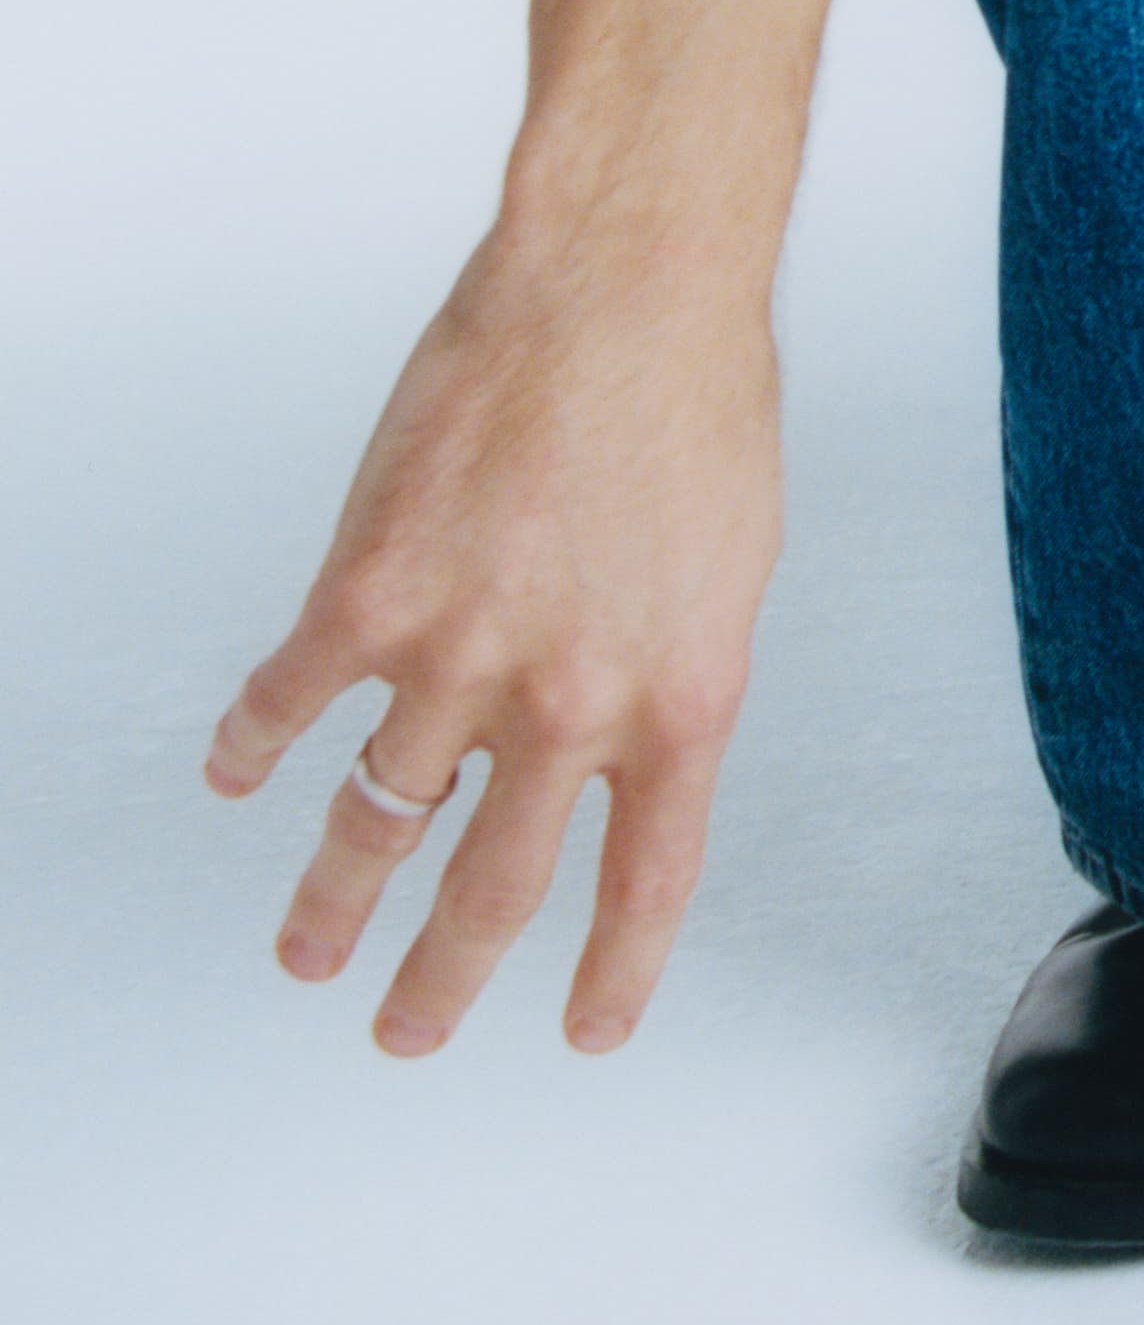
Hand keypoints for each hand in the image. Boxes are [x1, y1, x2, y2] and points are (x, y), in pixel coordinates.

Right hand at [203, 217, 782, 1053]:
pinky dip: (252, 745)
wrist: (621, 294)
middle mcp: (569, 704)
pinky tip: (233, 771)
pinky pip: (288, 702)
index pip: (649, 875)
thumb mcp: (728, 564)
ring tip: (308, 948)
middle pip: (494, 886)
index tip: (584, 1030)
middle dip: (442, 975)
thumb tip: (626, 722)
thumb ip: (669, 662)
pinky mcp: (366, 595)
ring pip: (376, 820)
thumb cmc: (696, 400)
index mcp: (680, 698)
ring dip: (333, 895)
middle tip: (406, 1029)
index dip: (615, 968)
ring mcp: (457, 657)